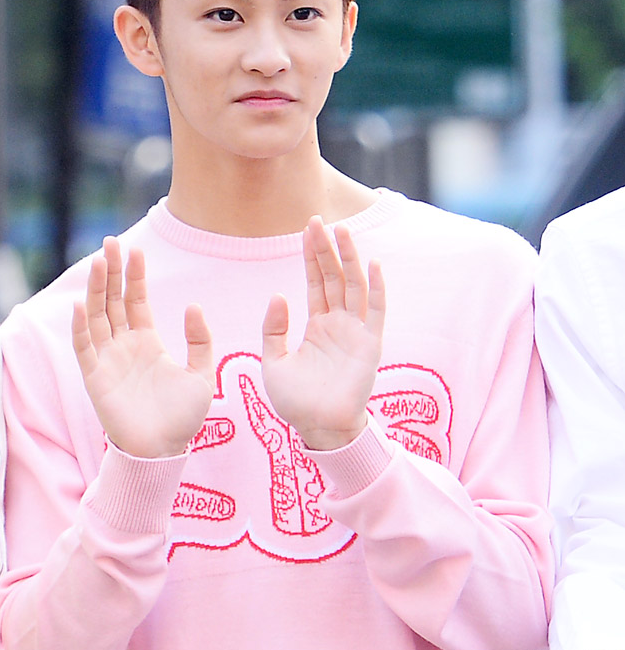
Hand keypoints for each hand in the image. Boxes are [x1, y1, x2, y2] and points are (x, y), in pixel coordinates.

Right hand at [72, 237, 213, 457]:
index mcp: (147, 341)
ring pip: (97, 316)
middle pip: (112, 300)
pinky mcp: (95, 378)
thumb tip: (193, 306)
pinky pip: (85, 348)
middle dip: (111, 272)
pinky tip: (81, 305)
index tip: (136, 251)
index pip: (136, 300)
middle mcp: (124, 345)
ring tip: (98, 262)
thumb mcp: (202, 375)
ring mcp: (107, 360)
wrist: (164, 452)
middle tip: (110, 243)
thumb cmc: (182, 417)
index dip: (135, 276)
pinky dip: (81, 327)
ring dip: (95, 290)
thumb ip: (200, 341)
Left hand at [261, 216, 384, 450]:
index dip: (312, 256)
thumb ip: (273, 330)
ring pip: (354, 286)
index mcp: (316, 326)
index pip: (316, 282)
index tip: (308, 228)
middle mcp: (338, 324)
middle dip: (327, 249)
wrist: (317, 428)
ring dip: (350, 259)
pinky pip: (376, 312)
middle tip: (319, 220)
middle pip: (335, 277)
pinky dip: (376, 288)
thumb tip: (278, 296)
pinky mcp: (370, 345)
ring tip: (343, 231)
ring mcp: (356, 332)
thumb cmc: (296, 401)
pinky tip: (373, 265)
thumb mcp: (273, 361)